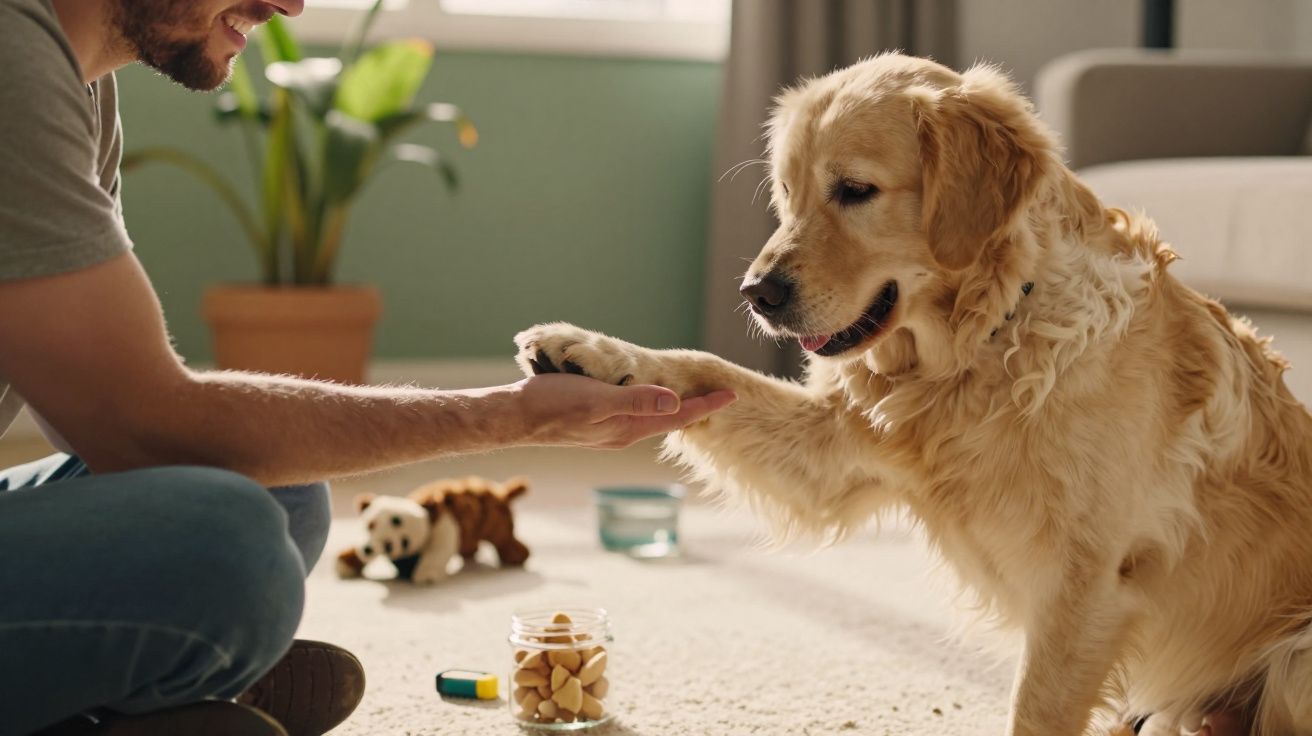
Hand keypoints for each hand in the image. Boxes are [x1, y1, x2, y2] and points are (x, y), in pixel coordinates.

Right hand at [511, 373, 736, 448]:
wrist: (514, 418)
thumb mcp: (596, 399)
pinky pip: (631, 414)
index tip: (732, 395)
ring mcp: (607, 430)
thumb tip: (675, 403)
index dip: (706, 406)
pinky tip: (645, 395)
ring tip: (692, 395)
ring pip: (650, 418)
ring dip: (673, 407)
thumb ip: (635, 401)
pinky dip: (648, 404)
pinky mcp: (593, 423)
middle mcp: (622, 432)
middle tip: (720, 395)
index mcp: (627, 428)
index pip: (677, 417)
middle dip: (696, 409)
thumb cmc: (552, 405)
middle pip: (669, 421)